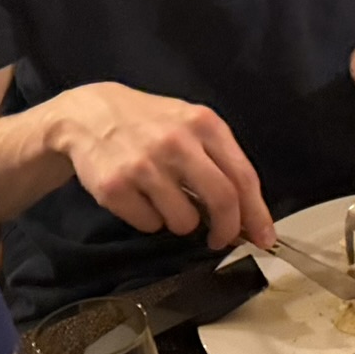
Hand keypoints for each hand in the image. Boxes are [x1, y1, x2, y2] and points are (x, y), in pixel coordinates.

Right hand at [49, 83, 274, 250]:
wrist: (90, 114)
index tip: (264, 236)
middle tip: (220, 239)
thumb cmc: (150, 123)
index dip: (256, 213)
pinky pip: (148, 224)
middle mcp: (177, 143)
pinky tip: (140, 198)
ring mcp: (144, 165)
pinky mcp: (115, 187)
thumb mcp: (190, 123)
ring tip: (167, 200)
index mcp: (204, 124)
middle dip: (227, 229)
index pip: (243, 176)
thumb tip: (245, 210)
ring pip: (184, 220)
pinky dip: (150, 220)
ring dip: (181, 223)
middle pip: (222, 200)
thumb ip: (218, 159)